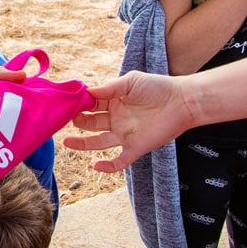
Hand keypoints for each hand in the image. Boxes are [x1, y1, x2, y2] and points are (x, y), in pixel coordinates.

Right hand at [62, 71, 192, 172]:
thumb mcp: (131, 81)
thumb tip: (87, 92)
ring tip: (66, 142)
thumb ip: (110, 88)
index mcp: (114, 102)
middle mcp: (117, 119)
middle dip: (78, 122)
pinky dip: (108, 166)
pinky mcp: (136, 148)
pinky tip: (96, 166)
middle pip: (91, 123)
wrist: (182, 102)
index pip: (91, 105)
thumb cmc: (157, 87)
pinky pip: (119, 161)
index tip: (66, 103)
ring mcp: (125, 135)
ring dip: (82, 144)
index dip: (79, 104)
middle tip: (64, 120)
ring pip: (99, 142)